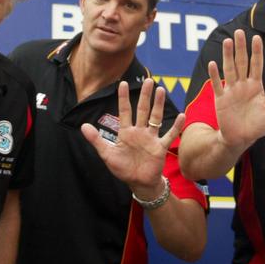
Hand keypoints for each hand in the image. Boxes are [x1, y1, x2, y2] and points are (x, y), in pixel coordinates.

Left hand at [81, 79, 184, 198]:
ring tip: (161, 90)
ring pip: (156, 118)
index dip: (123, 98)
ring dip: (158, 105)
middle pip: (142, 110)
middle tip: (148, 80)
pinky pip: (169, 135)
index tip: (122, 83)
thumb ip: (96, 140)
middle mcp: (140, 132)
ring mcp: (151, 138)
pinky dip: (176, 126)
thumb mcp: (107, 154)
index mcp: (126, 132)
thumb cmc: (123, 169)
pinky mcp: (160, 147)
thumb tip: (83, 126)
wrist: (138, 183)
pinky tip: (181, 115)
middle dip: (145, 95)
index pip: (125, 111)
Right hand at [208, 30, 264, 150]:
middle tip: (239, 32)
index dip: (257, 51)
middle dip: (241, 47)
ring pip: (229, 69)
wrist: (242, 139)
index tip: (257, 37)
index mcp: (256, 85)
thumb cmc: (259, 125)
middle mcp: (243, 84)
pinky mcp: (221, 99)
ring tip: (227, 42)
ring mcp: (231, 90)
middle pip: (241, 62)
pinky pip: (217, 85)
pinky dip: (214, 75)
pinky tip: (212, 64)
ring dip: (227, 56)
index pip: (257, 64)